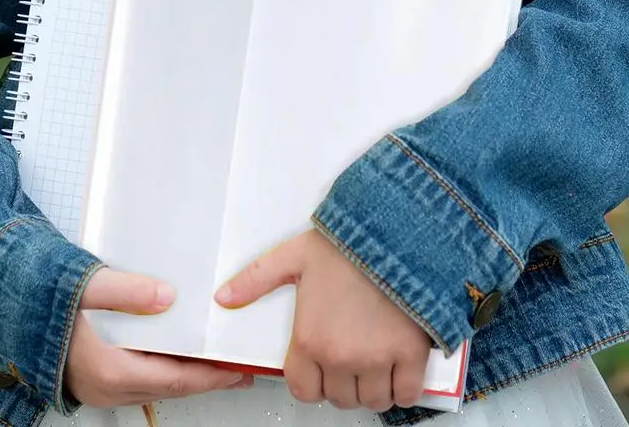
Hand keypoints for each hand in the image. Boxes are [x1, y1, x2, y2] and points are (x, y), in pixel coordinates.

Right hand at [66, 268, 252, 406]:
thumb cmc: (36, 298)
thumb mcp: (83, 285)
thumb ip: (126, 290)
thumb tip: (167, 297)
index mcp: (108, 368)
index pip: (175, 379)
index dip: (211, 376)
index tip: (238, 370)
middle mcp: (105, 387)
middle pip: (170, 388)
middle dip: (207, 379)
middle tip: (239, 369)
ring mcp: (97, 388)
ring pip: (155, 387)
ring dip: (187, 377)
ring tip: (216, 362)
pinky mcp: (93, 379)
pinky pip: (139, 381)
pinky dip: (165, 371)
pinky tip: (176, 355)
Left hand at [215, 230, 430, 411]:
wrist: (391, 233)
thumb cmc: (345, 244)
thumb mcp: (292, 257)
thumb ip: (255, 280)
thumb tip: (225, 297)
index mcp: (310, 338)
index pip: (303, 390)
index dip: (310, 381)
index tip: (319, 369)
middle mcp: (340, 357)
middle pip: (339, 398)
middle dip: (341, 384)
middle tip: (346, 360)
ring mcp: (376, 359)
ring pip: (372, 401)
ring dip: (371, 388)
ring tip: (371, 364)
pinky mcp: (410, 355)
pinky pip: (406, 394)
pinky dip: (403, 389)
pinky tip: (397, 370)